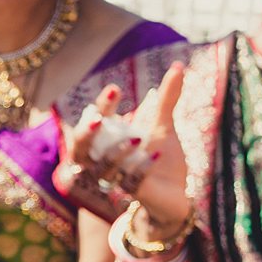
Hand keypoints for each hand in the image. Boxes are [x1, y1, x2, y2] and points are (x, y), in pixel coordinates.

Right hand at [58, 63, 191, 233]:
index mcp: (109, 142)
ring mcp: (117, 180)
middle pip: (82, 149)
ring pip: (103, 168)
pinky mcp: (134, 194)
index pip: (94, 123)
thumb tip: (179, 66)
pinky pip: (129, 182)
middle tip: (99, 118)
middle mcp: (105, 162)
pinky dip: (141, 169)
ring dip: (118, 153)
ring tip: (139, 138)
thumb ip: (167, 99)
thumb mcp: (164, 126)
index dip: (101, 107)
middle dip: (87, 134)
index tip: (116, 89)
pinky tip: (157, 156)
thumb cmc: (162, 161)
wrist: (176, 195)